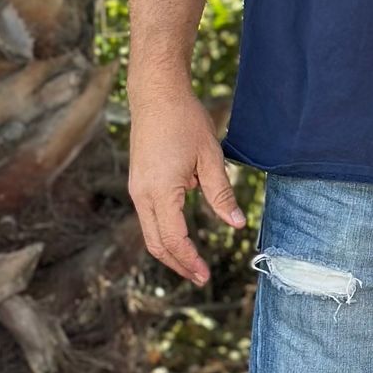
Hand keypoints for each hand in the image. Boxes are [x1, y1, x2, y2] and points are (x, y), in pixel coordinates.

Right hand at [128, 79, 245, 285]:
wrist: (156, 95)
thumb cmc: (185, 121)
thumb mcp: (211, 158)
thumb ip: (221, 194)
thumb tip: (236, 224)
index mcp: (160, 192)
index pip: (173, 239)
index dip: (189, 261)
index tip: (205, 276)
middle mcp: (142, 195)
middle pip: (156, 243)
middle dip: (177, 263)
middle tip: (200, 277)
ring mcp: (137, 189)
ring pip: (149, 231)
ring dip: (169, 250)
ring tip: (191, 262)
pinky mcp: (138, 182)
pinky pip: (149, 216)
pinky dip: (164, 231)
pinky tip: (183, 233)